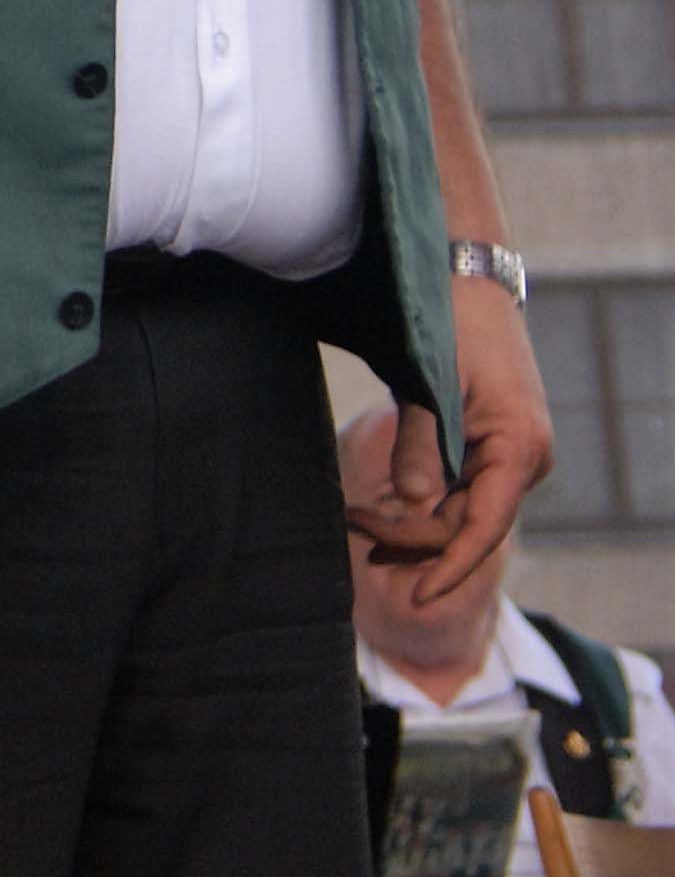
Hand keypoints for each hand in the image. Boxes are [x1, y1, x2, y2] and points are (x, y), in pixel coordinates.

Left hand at [349, 278, 555, 604]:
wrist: (467, 278)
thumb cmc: (453, 322)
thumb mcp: (432, 381)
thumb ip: (421, 441)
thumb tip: (415, 502)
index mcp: (520, 449)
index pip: (485, 528)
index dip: (449, 565)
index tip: (417, 597)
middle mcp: (522, 459)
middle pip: (467, 524)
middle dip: (413, 537)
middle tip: (354, 526)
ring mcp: (507, 453)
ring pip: (461, 509)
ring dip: (415, 523)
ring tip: (360, 524)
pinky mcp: (488, 442)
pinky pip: (459, 488)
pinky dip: (424, 501)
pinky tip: (387, 506)